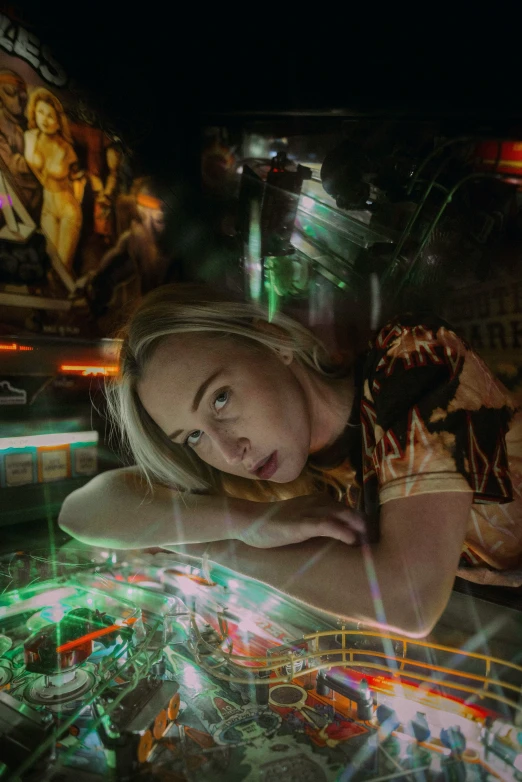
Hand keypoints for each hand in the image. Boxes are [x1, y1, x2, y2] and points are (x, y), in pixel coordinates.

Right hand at [236, 495, 367, 548]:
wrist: (251, 521)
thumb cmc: (276, 523)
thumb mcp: (302, 519)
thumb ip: (319, 522)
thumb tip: (340, 536)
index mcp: (320, 500)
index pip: (350, 510)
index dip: (364, 523)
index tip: (376, 539)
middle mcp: (318, 502)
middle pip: (351, 511)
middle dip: (367, 527)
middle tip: (378, 544)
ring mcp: (309, 512)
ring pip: (342, 515)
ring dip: (359, 528)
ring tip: (372, 543)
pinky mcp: (301, 524)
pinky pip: (326, 525)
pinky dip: (341, 531)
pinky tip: (352, 540)